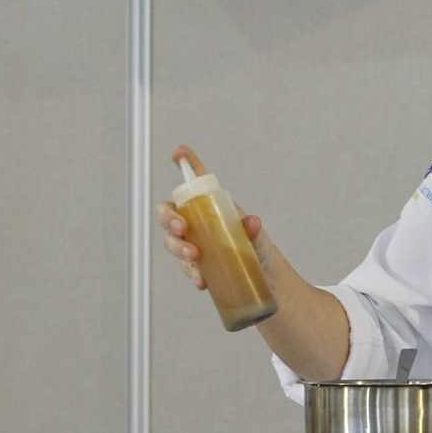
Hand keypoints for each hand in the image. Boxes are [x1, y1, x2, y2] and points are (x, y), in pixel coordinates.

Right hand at [154, 145, 276, 289]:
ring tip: (195, 257)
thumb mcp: (258, 236)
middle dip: (168, 218)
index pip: (195, 181)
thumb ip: (253, 230)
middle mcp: (197, 222)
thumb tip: (252, 223)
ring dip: (178, 247)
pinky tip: (201, 280)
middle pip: (169, 213)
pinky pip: (185, 267)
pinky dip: (191, 273)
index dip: (186, 164)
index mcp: (211, 206)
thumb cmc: (257, 248)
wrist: (263, 279)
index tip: (178, 152)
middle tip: (182, 227)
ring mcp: (193, 244)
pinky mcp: (195, 266)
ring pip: (172, 241)